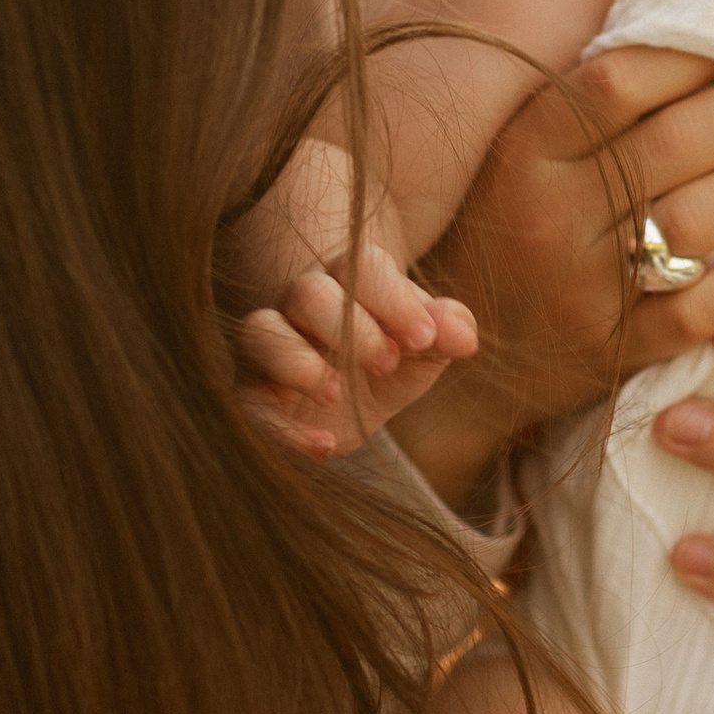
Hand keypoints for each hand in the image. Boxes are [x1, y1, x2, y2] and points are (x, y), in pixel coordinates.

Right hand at [226, 144, 477, 456]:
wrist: (352, 401)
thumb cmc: (389, 360)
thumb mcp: (424, 348)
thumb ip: (446, 330)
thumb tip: (464, 337)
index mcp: (349, 280)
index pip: (361, 266)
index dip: (393, 298)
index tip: (424, 337)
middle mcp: (301, 304)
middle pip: (308, 292)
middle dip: (350, 327)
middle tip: (388, 362)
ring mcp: (272, 345)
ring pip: (261, 331)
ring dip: (298, 361)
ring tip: (336, 392)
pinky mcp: (253, 393)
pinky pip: (248, 402)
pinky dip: (282, 428)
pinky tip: (322, 447)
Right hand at [397, 49, 713, 493]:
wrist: (442, 345)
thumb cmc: (487, 213)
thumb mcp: (496, 131)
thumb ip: (545, 52)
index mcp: (519, 148)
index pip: (622, 81)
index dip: (704, 50)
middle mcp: (547, 216)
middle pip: (677, 144)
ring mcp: (582, 289)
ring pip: (699, 221)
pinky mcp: (613, 350)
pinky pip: (702, 308)